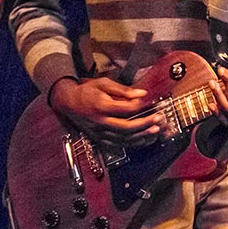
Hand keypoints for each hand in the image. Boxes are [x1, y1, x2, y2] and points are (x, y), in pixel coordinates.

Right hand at [50, 77, 165, 146]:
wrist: (68, 103)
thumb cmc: (87, 91)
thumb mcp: (103, 83)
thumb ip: (123, 90)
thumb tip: (142, 94)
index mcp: (100, 106)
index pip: (124, 110)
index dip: (138, 107)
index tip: (147, 102)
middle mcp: (100, 122)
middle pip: (126, 127)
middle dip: (145, 125)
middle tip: (158, 120)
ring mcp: (99, 133)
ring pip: (124, 139)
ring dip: (142, 136)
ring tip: (156, 131)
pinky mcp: (99, 140)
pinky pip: (119, 145)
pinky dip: (133, 143)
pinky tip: (143, 139)